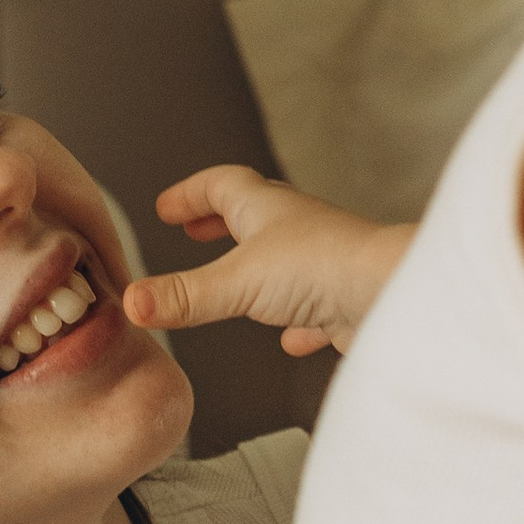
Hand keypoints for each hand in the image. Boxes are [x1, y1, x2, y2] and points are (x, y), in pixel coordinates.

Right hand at [124, 168, 410, 355]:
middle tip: (194, 227)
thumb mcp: (236, 283)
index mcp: (265, 208)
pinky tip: (292, 339)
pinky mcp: (342, 300)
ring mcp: (322, 262)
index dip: (189, 194)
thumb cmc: (324, 269)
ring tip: (235, 282)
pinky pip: (315, 306)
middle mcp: (296, 228)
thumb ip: (184, 295)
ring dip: (256, 265)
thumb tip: (133, 301)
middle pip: (252, 213)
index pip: (220, 185)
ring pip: (283, 257)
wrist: (391, 292)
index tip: (166, 206)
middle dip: (219, 219)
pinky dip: (297, 318)